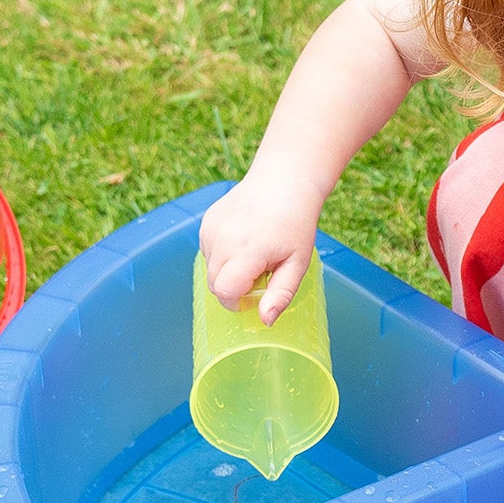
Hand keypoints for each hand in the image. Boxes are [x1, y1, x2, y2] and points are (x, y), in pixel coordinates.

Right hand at [197, 173, 323, 322]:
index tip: (256, 294)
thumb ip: (281, 294)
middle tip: (260, 273)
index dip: (238, 301)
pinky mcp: (206, 222)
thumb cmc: (296, 224)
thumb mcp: (297, 263)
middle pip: (215, 284)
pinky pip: (208, 252)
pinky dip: (222, 254)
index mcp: (247, 251)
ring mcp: (210, 229)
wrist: (284, 181)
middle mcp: (222, 239)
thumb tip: (265, 321)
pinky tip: (243, 239)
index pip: (224, 292)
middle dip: (234, 288)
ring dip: (228, 271)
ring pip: (210, 269)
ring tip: (253, 252)